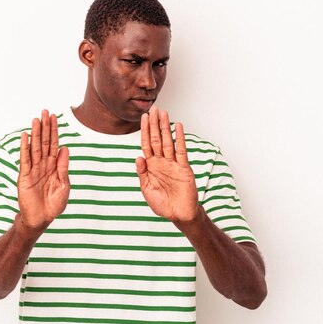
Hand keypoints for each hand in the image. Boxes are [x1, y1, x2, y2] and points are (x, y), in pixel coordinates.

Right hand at [17, 109, 69, 230]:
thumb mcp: (63, 185)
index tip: (54, 117)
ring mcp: (33, 170)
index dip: (54, 131)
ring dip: (35, 133)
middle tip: (45, 111)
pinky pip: (25, 159)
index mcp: (54, 166)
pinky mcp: (25, 176)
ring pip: (35, 148)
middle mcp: (43, 165)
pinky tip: (25, 136)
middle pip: (44, 142)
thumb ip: (63, 167)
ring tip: (36, 120)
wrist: (41, 219)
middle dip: (45, 127)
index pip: (54, 144)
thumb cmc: (53, 204)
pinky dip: (24, 148)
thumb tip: (65, 148)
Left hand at [136, 106, 198, 222]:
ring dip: (166, 127)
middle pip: (157, 139)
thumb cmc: (163, 204)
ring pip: (168, 142)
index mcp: (151, 166)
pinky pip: (181, 151)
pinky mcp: (184, 168)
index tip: (143, 118)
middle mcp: (162, 162)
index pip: (147, 144)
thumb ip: (142, 173)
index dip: (145, 131)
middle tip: (153, 109)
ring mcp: (173, 164)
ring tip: (164, 113)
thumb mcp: (147, 189)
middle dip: (154, 124)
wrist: (179, 214)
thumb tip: (138, 157)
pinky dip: (180, 139)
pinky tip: (178, 127)